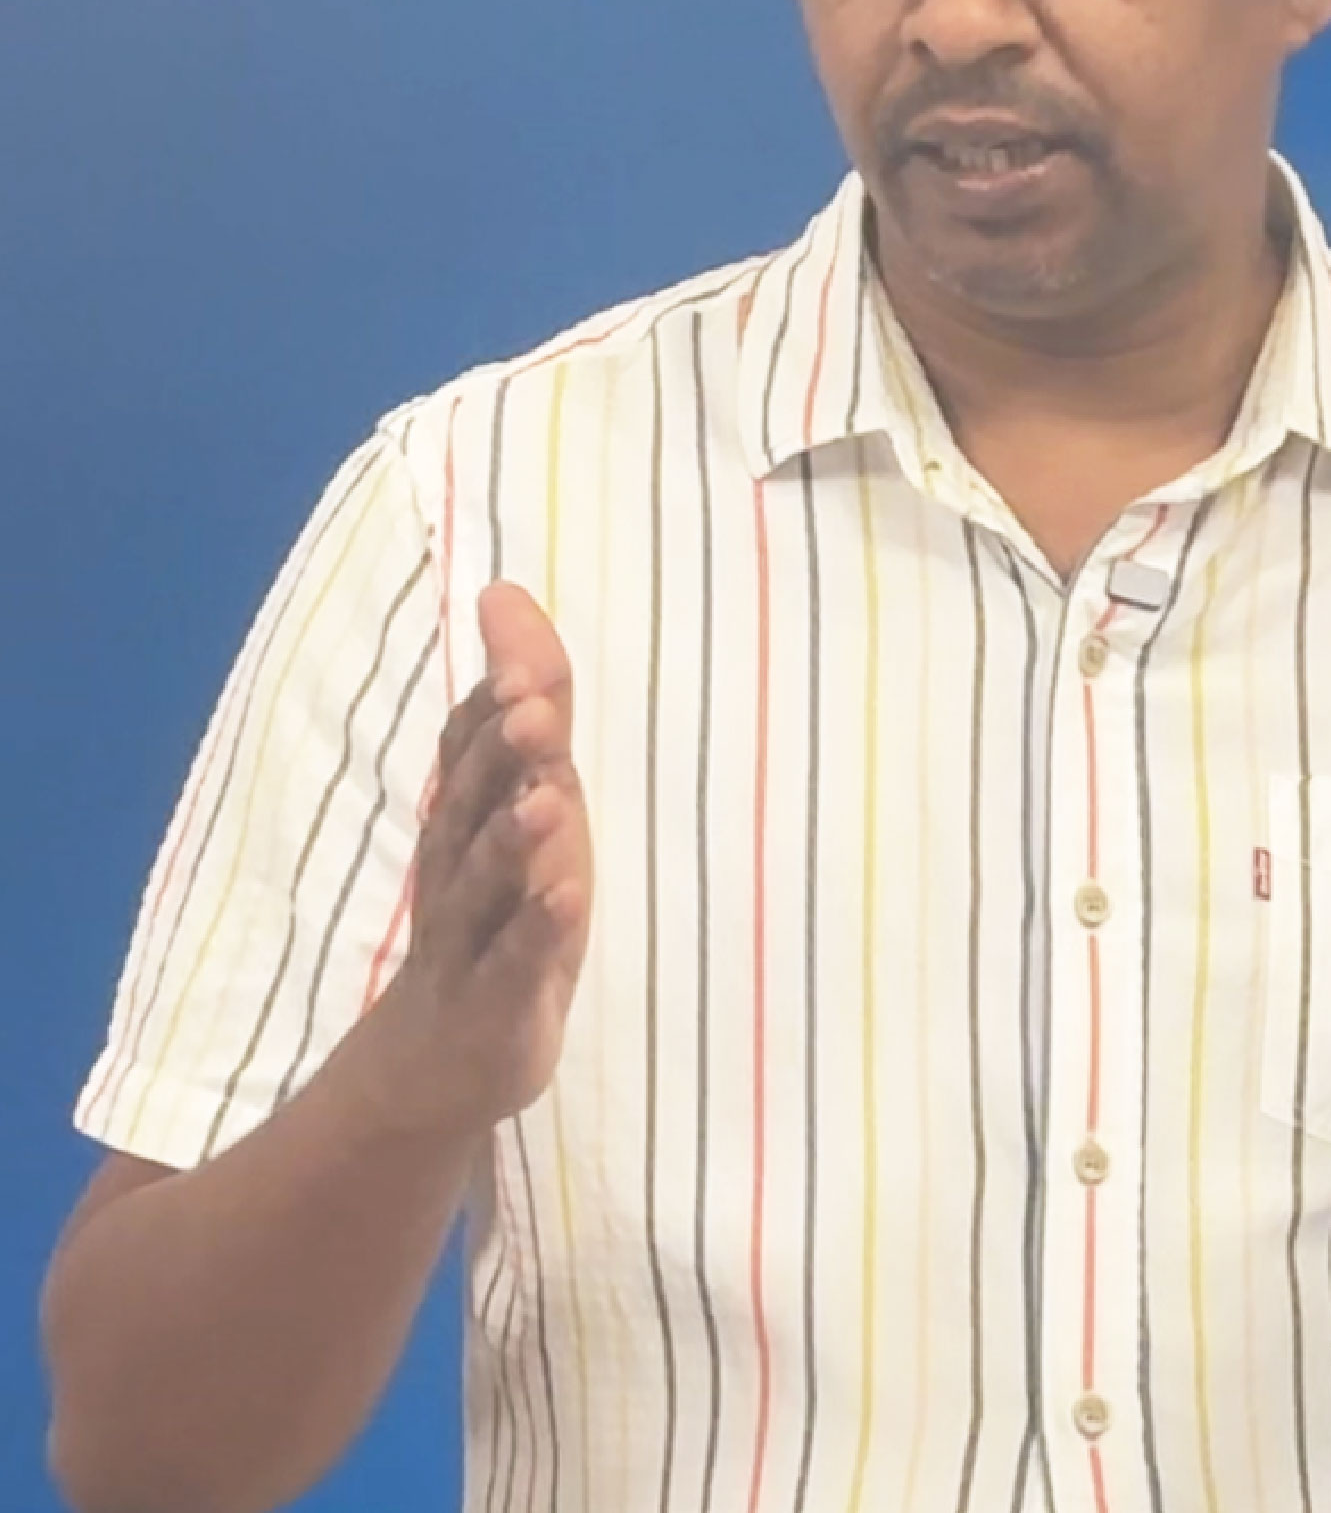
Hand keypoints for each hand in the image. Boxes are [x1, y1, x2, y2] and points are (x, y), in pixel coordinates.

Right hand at [364, 583, 591, 1138]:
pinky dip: (539, 932)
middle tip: (531, 708)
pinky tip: (565, 899)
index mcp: (466, 819)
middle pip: (472, 807)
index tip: (517, 654)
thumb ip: (530, 705)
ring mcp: (474, 939)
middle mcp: (460, 870)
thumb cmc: (500, 912)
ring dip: (515, 840)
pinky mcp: (500, 1002)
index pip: (468, 751)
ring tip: (549, 801)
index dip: (492, 704)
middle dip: (499, 757)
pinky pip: (516, 963)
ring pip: (487, 884)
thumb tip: (510, 593)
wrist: (439, 1062)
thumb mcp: (526, 801)